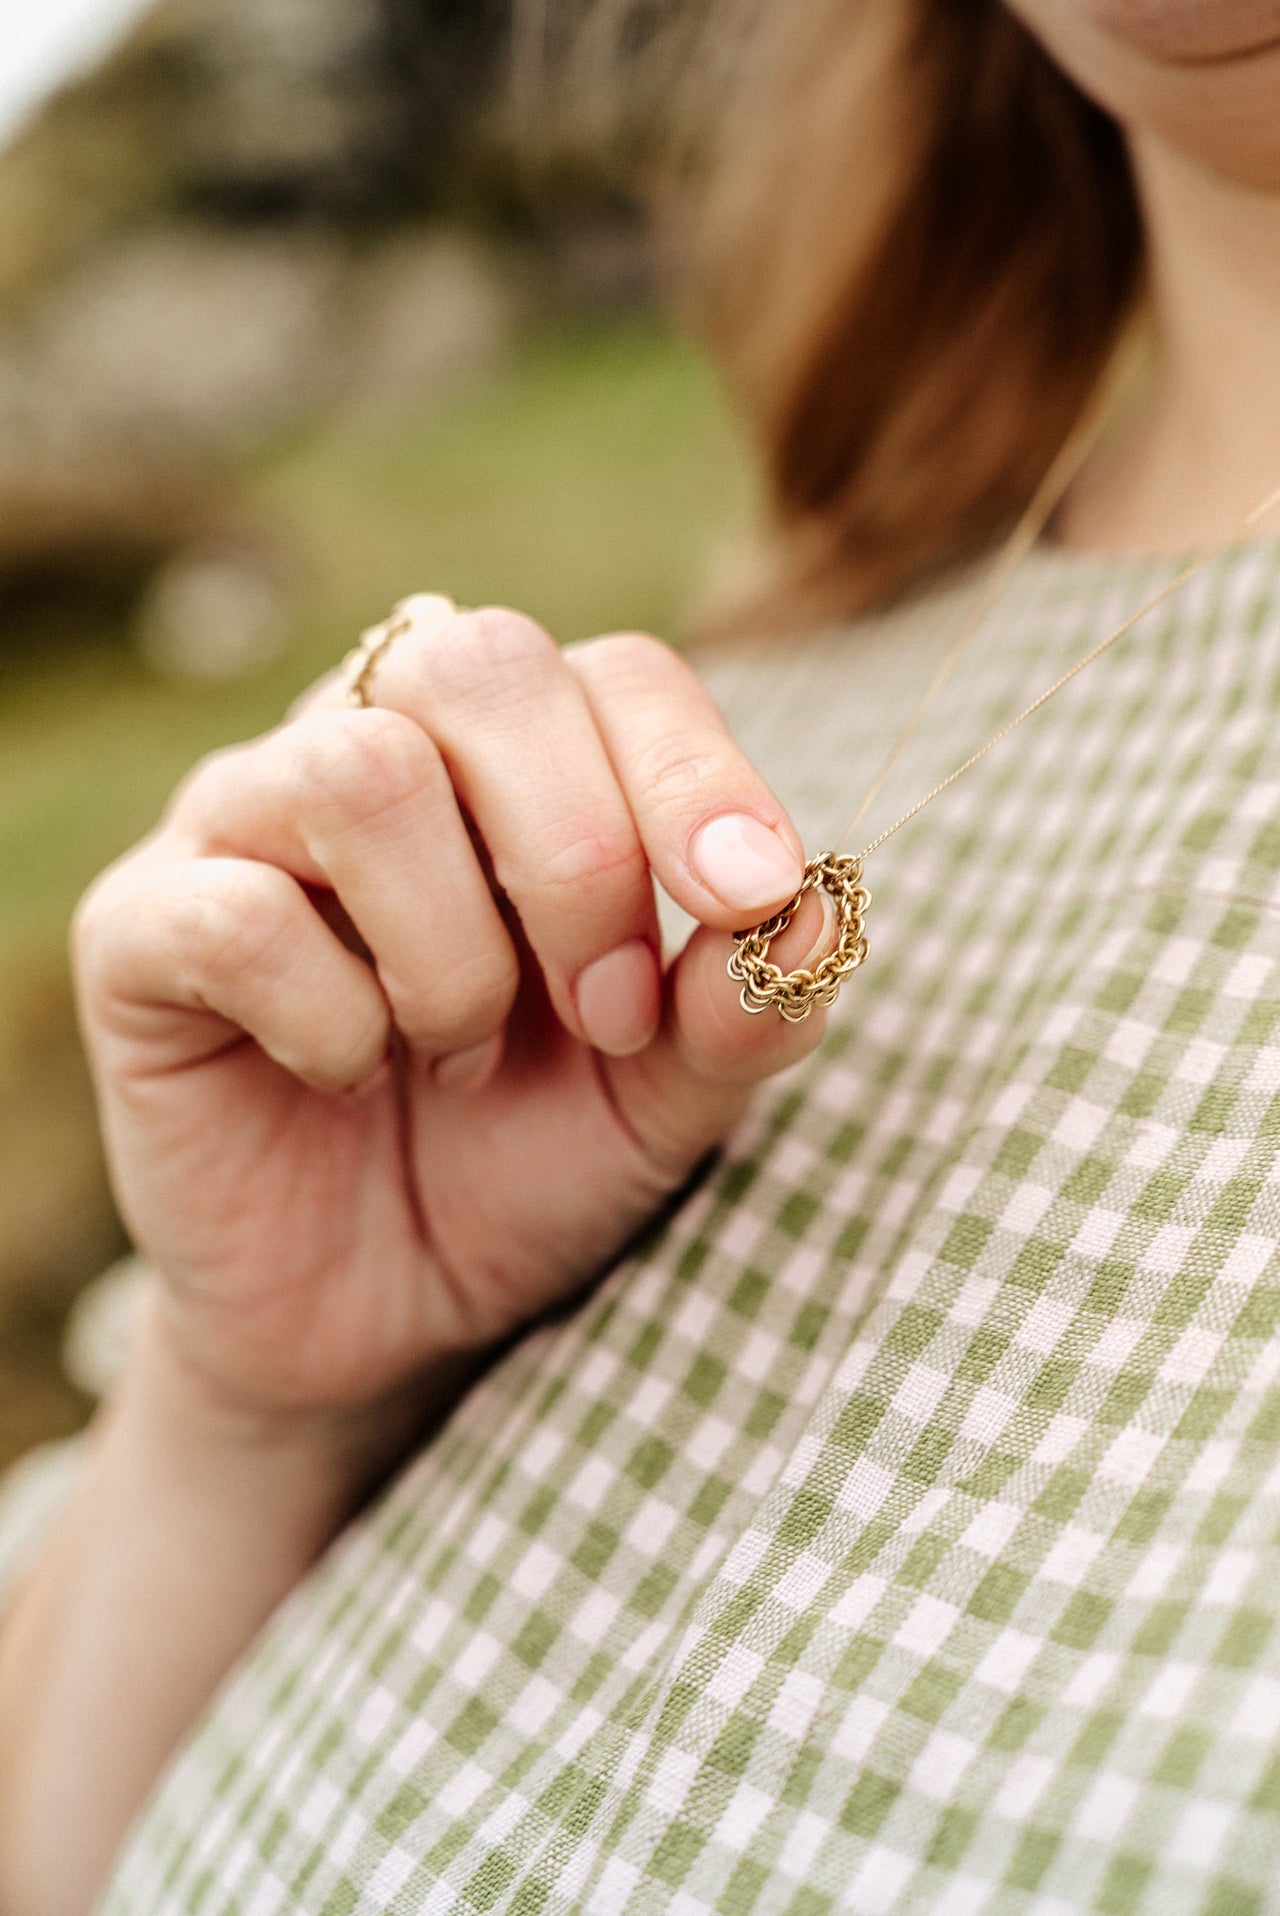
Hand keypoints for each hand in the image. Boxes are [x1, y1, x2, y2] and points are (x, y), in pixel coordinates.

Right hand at [73, 600, 835, 1440]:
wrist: (382, 1317)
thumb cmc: (529, 1167)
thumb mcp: (669, 1100)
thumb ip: (743, 1005)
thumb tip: (815, 906)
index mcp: (517, 767)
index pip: (615, 673)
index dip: (693, 774)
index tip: (745, 904)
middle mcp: (375, 750)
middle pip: (478, 666)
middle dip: (577, 855)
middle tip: (605, 1016)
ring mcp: (244, 825)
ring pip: (358, 770)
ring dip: (453, 949)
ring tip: (461, 1056)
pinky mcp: (142, 928)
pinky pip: (239, 910)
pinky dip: (331, 1017)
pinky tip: (347, 1078)